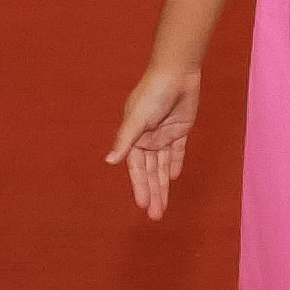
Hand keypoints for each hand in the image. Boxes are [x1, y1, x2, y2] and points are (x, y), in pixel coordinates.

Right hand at [108, 65, 201, 219]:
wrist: (176, 73)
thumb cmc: (152, 93)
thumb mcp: (136, 118)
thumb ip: (125, 140)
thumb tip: (109, 161)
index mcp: (134, 137)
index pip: (137, 168)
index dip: (140, 187)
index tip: (142, 205)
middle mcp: (147, 138)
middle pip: (150, 172)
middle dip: (152, 193)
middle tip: (155, 216)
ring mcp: (163, 135)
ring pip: (163, 166)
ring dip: (163, 185)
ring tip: (163, 206)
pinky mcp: (179, 129)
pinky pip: (176, 152)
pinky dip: (175, 165)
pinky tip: (173, 178)